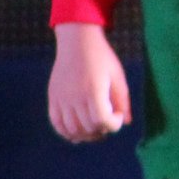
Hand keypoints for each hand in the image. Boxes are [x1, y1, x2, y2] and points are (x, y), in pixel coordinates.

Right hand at [47, 22, 130, 141]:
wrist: (77, 43)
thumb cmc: (102, 59)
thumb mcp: (117, 76)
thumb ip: (122, 100)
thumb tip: (126, 122)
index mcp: (94, 89)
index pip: (102, 119)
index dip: (113, 124)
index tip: (118, 116)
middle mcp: (75, 96)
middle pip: (88, 126)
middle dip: (102, 129)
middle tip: (108, 122)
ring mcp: (62, 99)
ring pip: (72, 129)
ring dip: (86, 135)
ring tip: (96, 129)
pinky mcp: (53, 99)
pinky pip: (57, 124)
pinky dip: (67, 132)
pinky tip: (79, 133)